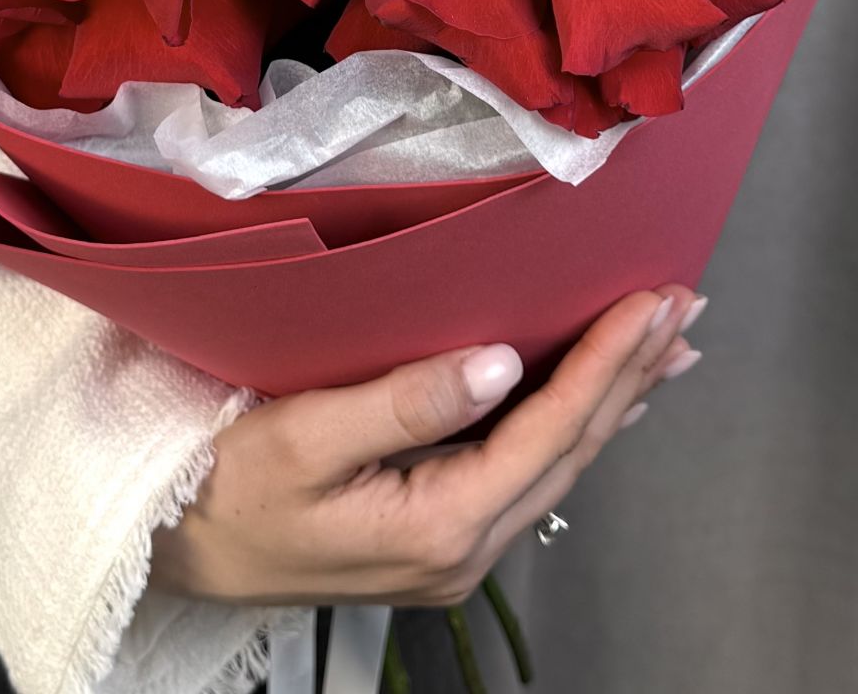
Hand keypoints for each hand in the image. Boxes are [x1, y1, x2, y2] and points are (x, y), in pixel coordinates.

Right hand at [150, 286, 703, 605]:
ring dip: (613, 402)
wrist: (174, 548)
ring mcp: (453, 553)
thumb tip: (501, 363)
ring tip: (664, 350)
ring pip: (557, 467)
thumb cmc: (226, 485)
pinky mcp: (436, 540)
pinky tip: (593, 405)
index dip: (606, 363)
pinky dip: (570, 428)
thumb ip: (403, 404)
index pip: (549, 431)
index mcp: (439, 525)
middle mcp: (462, 551)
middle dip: (629, 375)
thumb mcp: (302, 438)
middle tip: (682, 310)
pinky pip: (527, 476)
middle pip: (570, 452)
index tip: (652, 303)